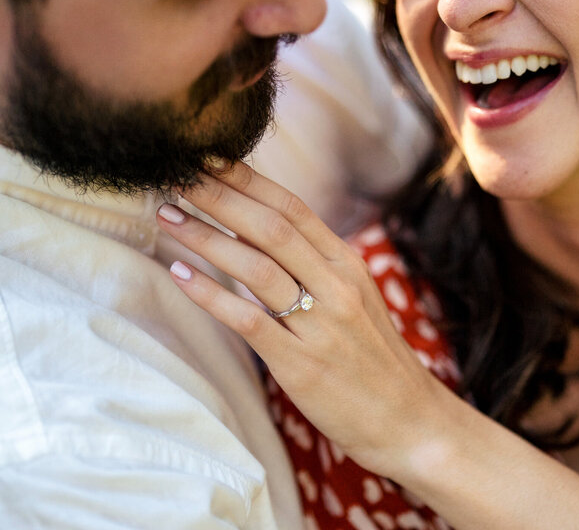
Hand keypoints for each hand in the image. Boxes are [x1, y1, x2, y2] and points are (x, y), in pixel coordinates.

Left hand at [156, 160, 458, 476]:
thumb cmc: (372, 360)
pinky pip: (249, 321)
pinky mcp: (301, 365)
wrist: (410, 422)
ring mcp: (320, 324)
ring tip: (167, 216)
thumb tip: (263, 230)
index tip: (208, 158)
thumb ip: (315, 265)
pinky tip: (180, 276)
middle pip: (270, 227)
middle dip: (219, 196)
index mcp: (347, 264)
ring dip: (206, 237)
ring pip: (256, 267)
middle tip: (177, 173)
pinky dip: (211, 295)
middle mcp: (336, 285)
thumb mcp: (355, 298)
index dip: (248, 179)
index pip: (293, 207)